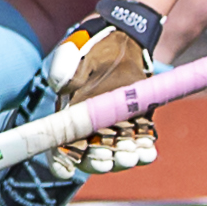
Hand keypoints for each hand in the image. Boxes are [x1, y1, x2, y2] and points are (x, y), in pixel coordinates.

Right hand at [43, 0, 161, 176]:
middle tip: (109, 159)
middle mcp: (89, 124)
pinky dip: (144, 151)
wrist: (124, 35)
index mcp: (68, 112)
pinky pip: (139, 143)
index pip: (58, 144)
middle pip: (89, 156)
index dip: (58, 161)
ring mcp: (114, 125)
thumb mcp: (74, 49)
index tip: (66, 170)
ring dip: (123, 160)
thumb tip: (60, 86)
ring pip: (116, 153)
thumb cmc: (93, 43)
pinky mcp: (137, 121)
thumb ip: (64, 65)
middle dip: (98, 163)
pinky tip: (148, 151)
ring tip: (132, 155)